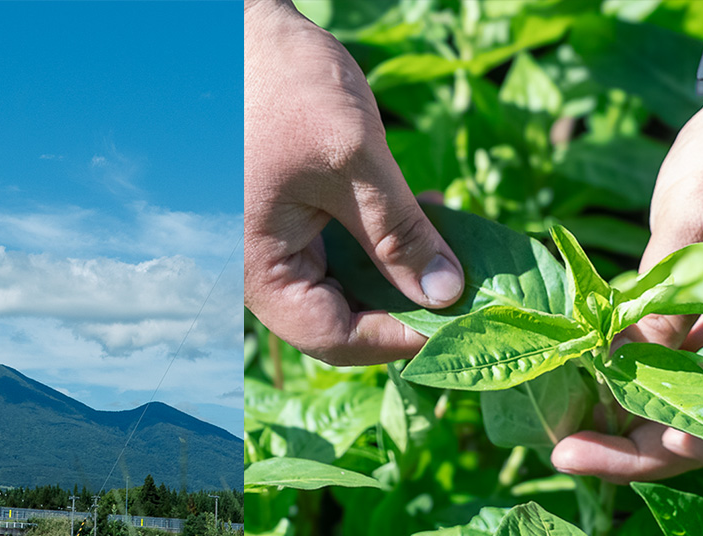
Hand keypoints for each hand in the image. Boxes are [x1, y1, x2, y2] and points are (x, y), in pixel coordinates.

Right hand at [244, 0, 463, 365]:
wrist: (234, 27)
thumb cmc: (281, 87)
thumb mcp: (353, 160)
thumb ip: (399, 233)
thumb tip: (446, 295)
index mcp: (257, 271)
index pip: (333, 338)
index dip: (401, 338)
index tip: (464, 322)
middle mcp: (258, 269)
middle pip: (340, 318)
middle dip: (407, 302)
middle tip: (469, 284)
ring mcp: (271, 245)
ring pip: (345, 284)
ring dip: (401, 268)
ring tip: (453, 239)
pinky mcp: (285, 219)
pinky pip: (337, 249)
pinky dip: (382, 239)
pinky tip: (422, 212)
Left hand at [553, 83, 702, 481]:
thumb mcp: (702, 229)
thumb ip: (665, 302)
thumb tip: (623, 369)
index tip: (662, 435)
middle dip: (641, 450)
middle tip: (567, 453)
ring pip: (682, 408)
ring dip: (626, 425)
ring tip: (564, 436)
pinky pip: (665, 371)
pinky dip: (623, 385)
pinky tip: (575, 390)